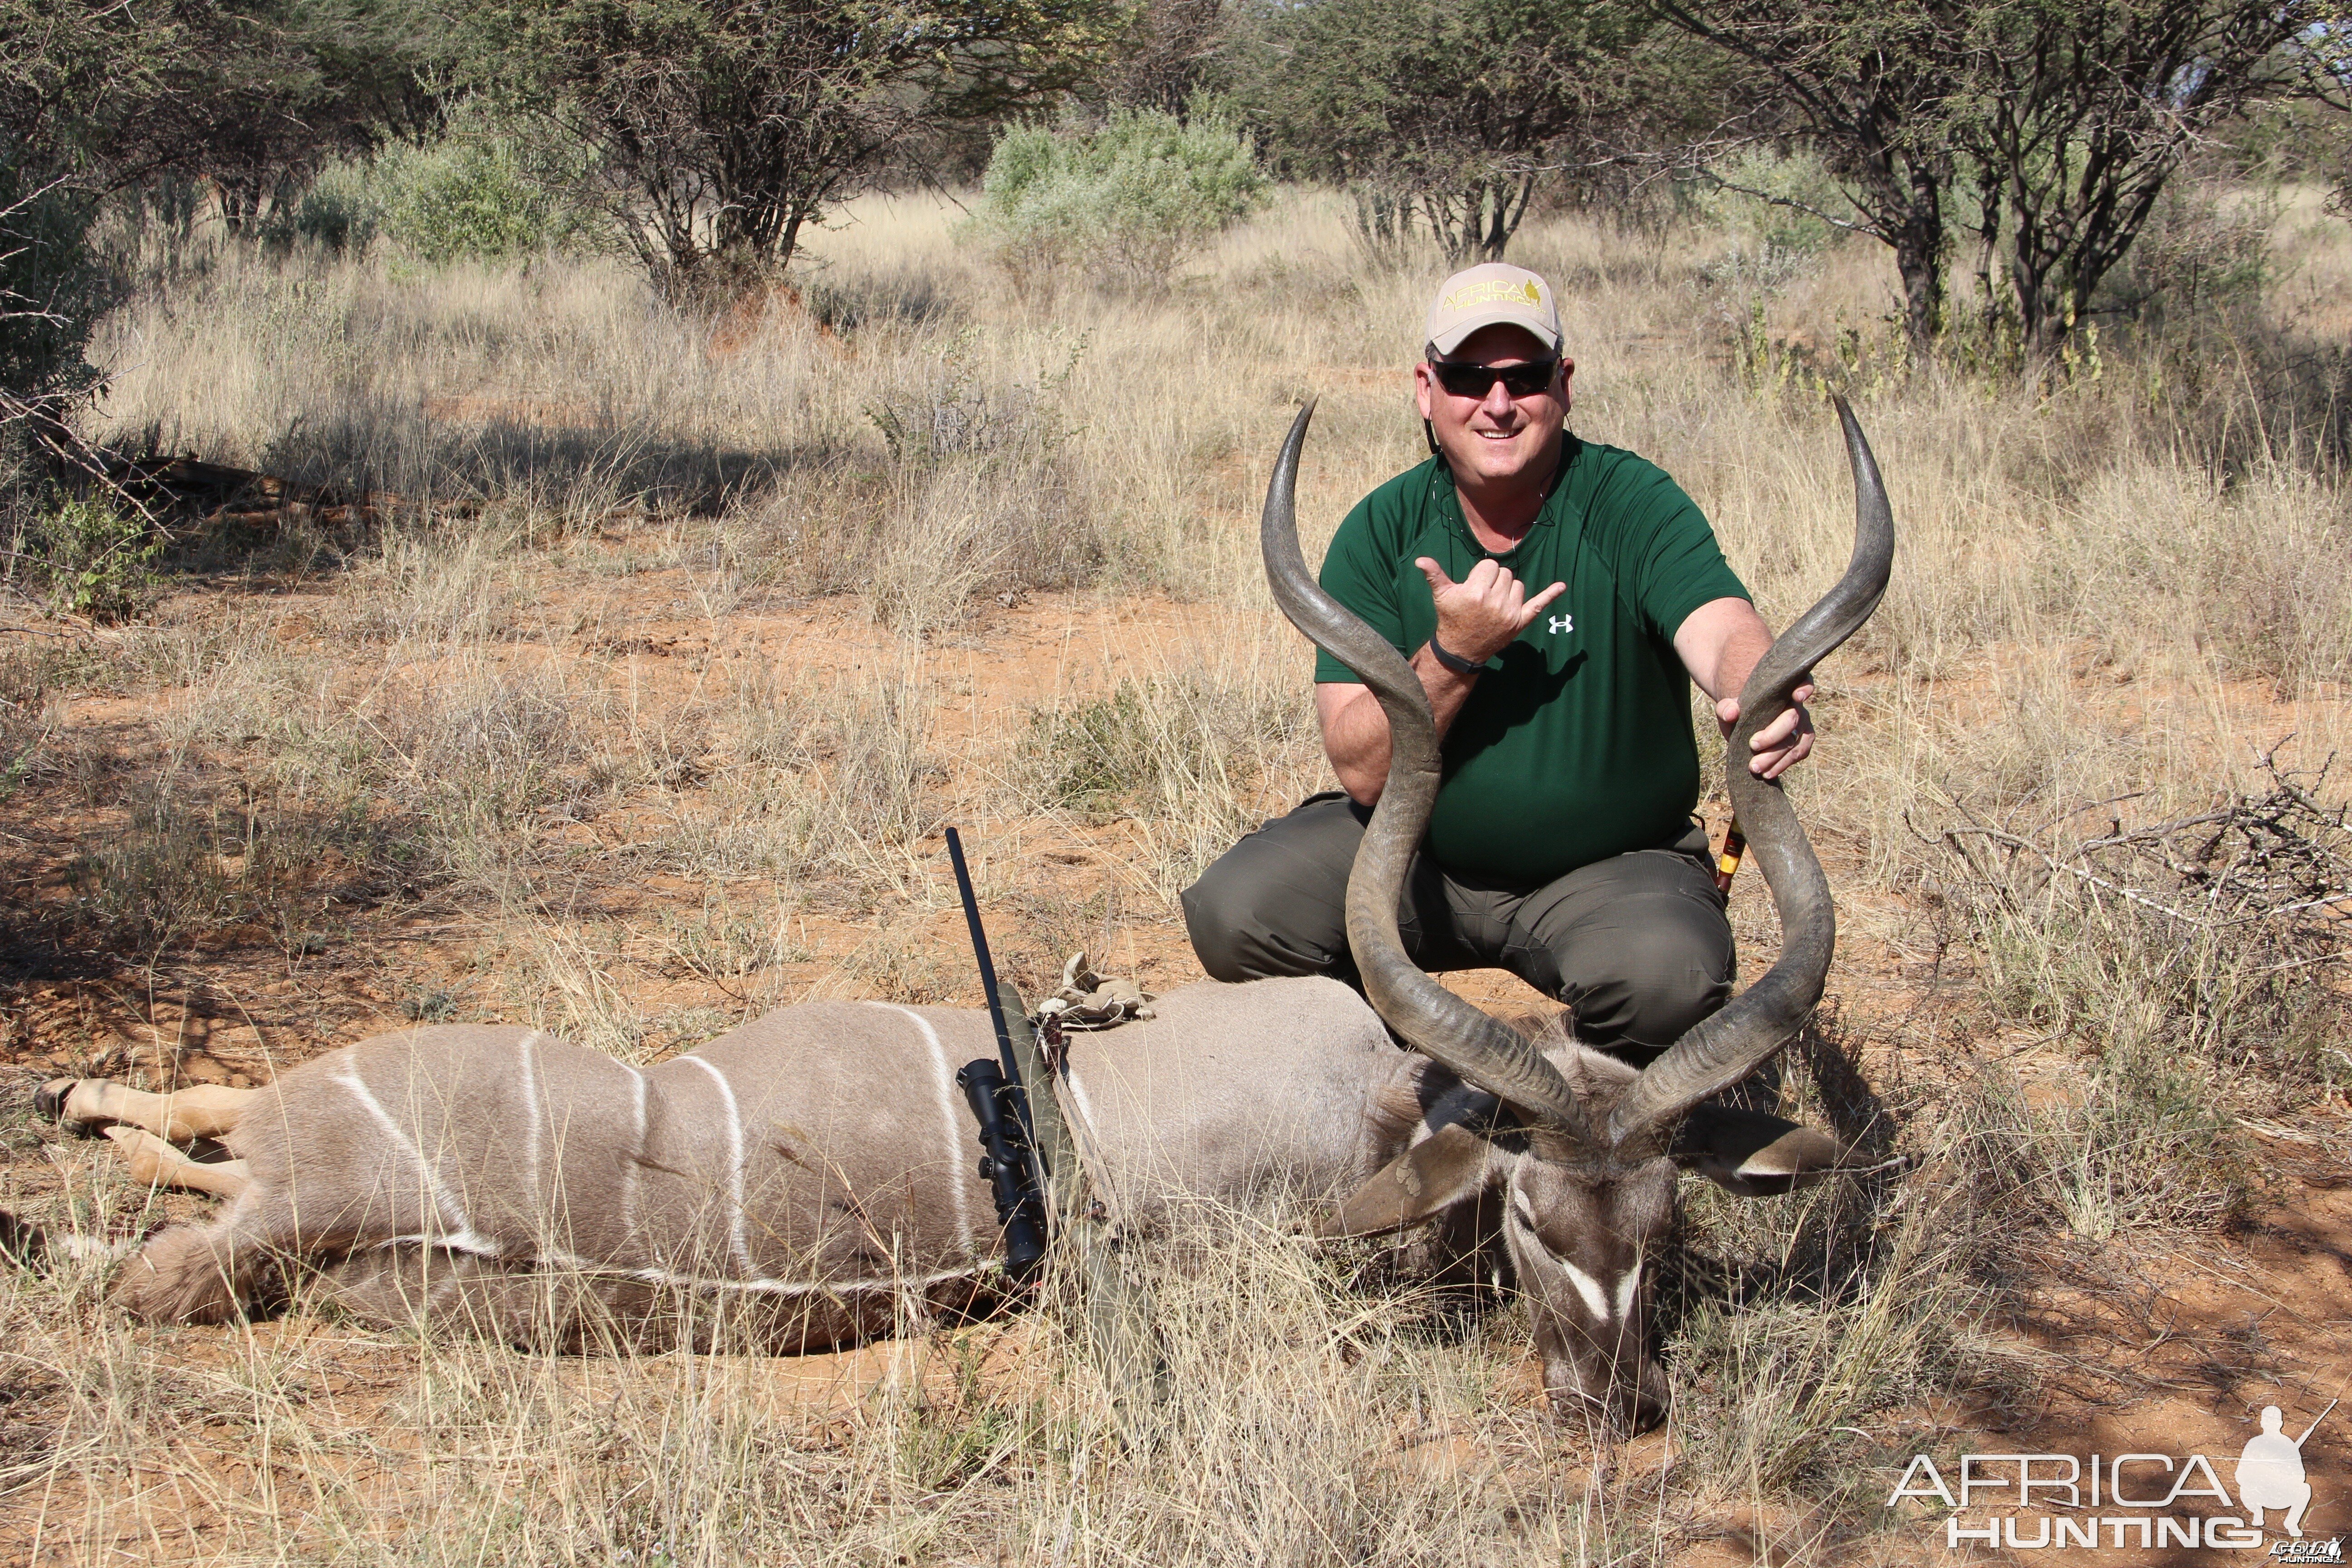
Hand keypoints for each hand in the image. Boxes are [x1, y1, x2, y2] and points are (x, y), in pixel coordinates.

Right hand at [1414, 557, 1565, 665]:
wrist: (1461, 650)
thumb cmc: (1451, 619)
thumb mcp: (1441, 597)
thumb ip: (1435, 575)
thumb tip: (1421, 560)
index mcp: (1476, 592)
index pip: (1489, 566)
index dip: (1481, 574)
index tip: (1474, 587)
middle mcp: (1495, 602)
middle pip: (1505, 573)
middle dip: (1494, 581)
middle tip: (1483, 596)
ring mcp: (1510, 613)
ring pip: (1518, 585)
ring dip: (1508, 589)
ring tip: (1494, 603)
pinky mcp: (1520, 622)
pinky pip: (1539, 605)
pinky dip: (1551, 595)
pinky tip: (1562, 586)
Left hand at [1715, 683, 1814, 778]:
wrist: (1743, 723)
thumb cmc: (1739, 710)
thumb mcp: (1728, 706)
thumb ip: (1726, 707)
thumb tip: (1731, 713)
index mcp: (1784, 689)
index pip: (1803, 682)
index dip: (1804, 688)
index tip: (1797, 697)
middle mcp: (1797, 706)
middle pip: (1793, 720)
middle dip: (1773, 736)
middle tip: (1752, 745)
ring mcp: (1803, 725)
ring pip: (1797, 742)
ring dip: (1777, 757)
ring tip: (1756, 768)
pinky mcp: (1801, 742)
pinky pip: (1798, 754)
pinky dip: (1783, 765)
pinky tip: (1767, 773)